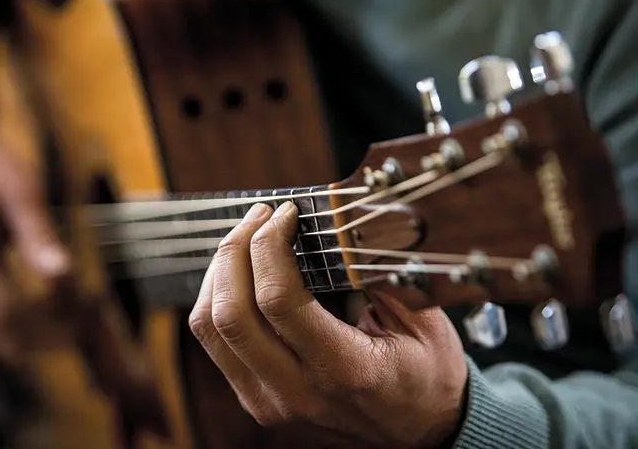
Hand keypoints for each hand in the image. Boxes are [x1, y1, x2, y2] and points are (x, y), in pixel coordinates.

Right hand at [0, 133, 77, 361]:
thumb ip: (39, 233)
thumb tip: (65, 272)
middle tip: (101, 309)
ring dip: (51, 334)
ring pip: (7, 342)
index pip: (10, 309)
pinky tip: (69, 309)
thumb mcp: (20, 191)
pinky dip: (37, 328)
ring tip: (91, 309)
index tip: (96, 300)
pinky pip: (1, 333)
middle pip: (10, 335)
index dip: (56, 312)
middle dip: (59, 330)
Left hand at [189, 202, 468, 448]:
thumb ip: (383, 276)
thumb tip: (343, 224)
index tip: (286, 212)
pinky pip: (215, 345)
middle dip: (236, 250)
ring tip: (245, 237)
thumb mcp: (424, 322)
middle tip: (260, 215)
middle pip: (230, 314)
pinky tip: (240, 272)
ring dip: (219, 272)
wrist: (422, 435)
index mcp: (345, 370)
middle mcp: (298, 392)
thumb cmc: (427, 375)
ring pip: (210, 329)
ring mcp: (271, 402)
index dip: (271, 245)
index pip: (279, 301)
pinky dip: (217, 299)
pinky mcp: (257, 401)